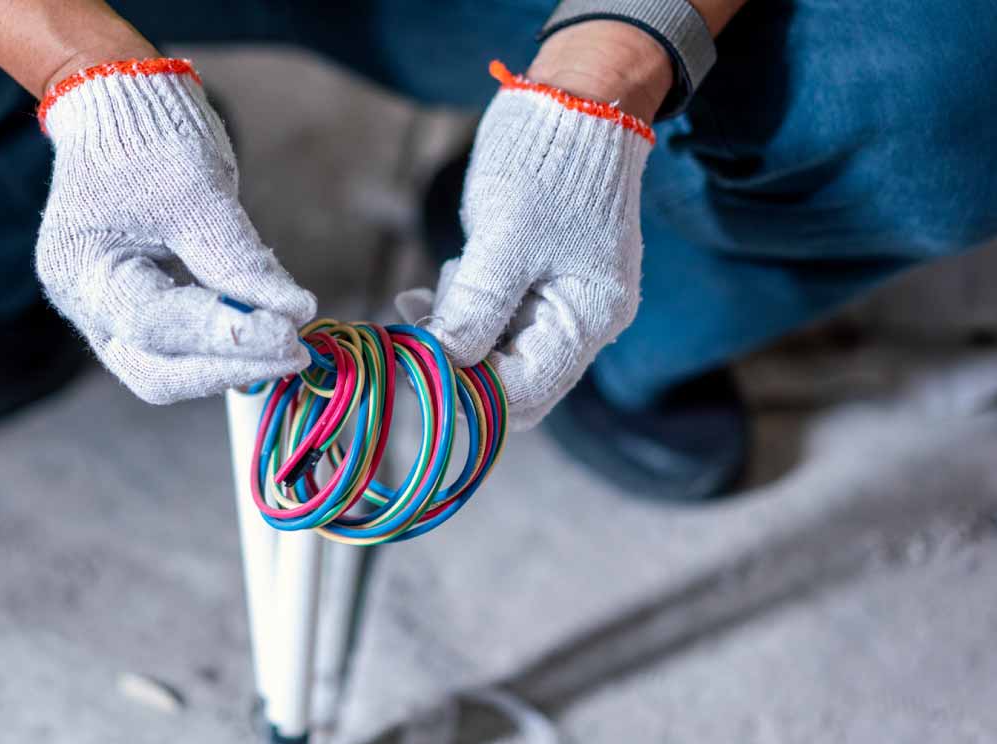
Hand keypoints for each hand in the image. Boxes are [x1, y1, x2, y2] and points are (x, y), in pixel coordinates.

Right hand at [35, 58, 315, 403]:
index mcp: (81, 268)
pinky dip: (221, 347)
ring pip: (167, 373)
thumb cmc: (149, 137)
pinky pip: (178, 351)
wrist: (122, 108)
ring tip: (286, 345)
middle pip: (155, 374)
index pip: (157, 325)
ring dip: (228, 366)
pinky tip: (264, 329)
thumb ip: (239, 260)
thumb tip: (293, 313)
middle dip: (227, 368)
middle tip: (294, 352)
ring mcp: (106, 315)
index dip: (227, 335)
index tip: (289, 330)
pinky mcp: (136, 313)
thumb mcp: (197, 191)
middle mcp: (85, 305)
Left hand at [398, 31, 667, 428]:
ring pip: (496, 353)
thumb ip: (478, 304)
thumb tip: (445, 362)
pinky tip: (427, 294)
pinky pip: (492, 320)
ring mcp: (559, 303)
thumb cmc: (548, 162)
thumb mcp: (506, 235)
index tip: (415, 372)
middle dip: (458, 366)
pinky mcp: (535, 283)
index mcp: (589, 318)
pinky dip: (458, 312)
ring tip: (422, 300)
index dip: (469, 392)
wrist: (574, 99)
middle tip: (408, 340)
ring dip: (453, 337)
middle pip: (513, 382)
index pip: (527, 392)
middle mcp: (581, 322)